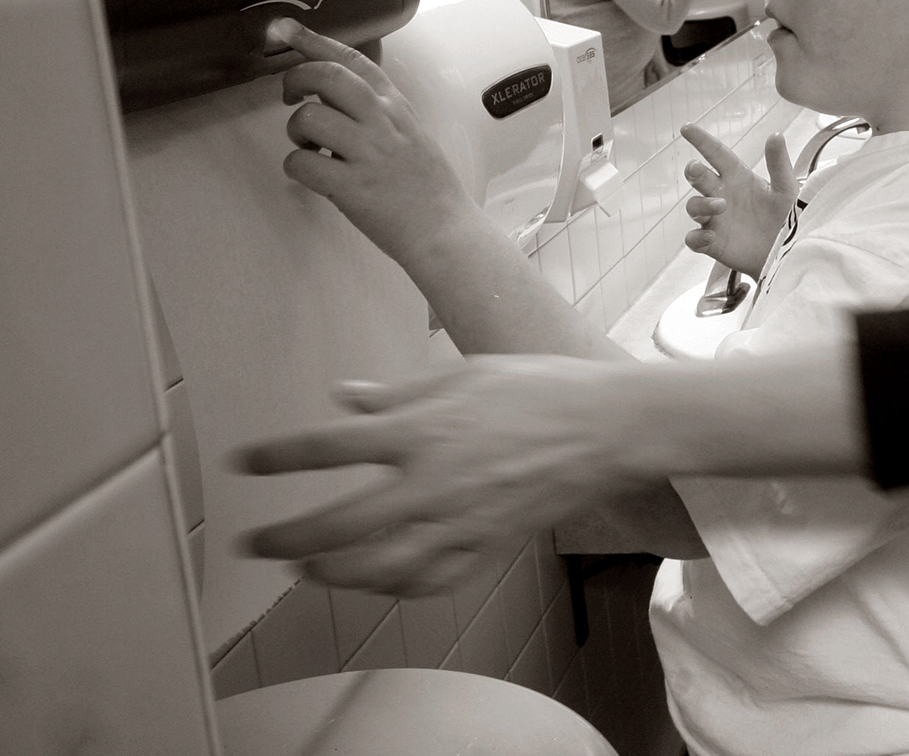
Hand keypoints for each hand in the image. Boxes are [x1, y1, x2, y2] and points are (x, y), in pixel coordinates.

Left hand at [238, 357, 642, 594]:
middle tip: (253, 544)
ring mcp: (461, 520)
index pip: (329, 447)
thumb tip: (344, 397)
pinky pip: (433, 582)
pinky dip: (397, 589)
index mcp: (422, 430)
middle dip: (285, 537)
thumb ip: (399, 394)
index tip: (246, 462)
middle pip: (337, 524)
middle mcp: (432, 482)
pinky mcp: (489, 545)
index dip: (278, 456)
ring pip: (379, 567)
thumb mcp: (465, 373)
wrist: (608, 426)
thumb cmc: (544, 389)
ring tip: (308, 570)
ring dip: (333, 574)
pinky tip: (378, 582)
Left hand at [270, 19, 477, 266]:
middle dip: (295, 78)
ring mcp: (368, 152)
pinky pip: (301, 163)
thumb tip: (333, 99)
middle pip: (326, 77)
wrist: (445, 230)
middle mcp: (382, 122)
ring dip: (295, 130)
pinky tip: (314, 175)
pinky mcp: (352, 185)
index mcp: (396, 107)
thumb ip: (378, 113)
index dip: (314, 41)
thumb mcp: (411, 134)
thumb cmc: (429, 188)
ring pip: (307, 117)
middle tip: (290, 95)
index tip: (285, 29)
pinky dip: (296, 167)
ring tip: (309, 146)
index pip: (353, 60)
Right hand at [682, 124, 795, 275]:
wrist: (790, 253)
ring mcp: (716, 220)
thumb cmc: (789, 218)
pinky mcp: (714, 243)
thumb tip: (775, 135)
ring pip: (694, 207)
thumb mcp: (786, 190)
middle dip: (694, 171)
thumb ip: (779, 164)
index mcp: (739, 178)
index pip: (717, 154)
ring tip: (719, 206)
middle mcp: (723, 195)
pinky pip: (694, 239)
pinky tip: (710, 236)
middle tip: (696, 168)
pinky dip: (697, 237)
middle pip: (699, 178)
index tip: (687, 128)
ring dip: (701, 204)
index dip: (702, 141)